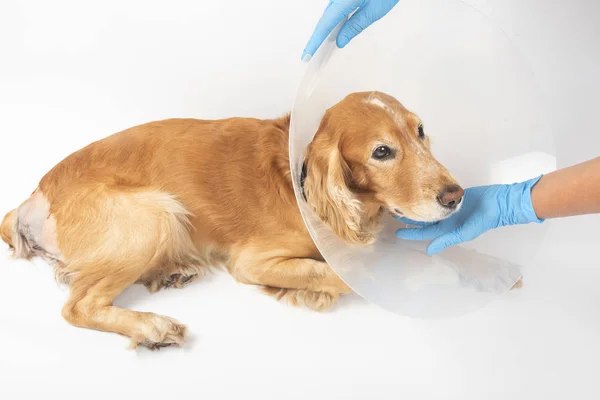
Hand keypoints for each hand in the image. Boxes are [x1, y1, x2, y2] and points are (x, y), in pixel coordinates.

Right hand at [302, 0, 399, 59]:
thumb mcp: (374, 10)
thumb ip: (356, 26)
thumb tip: (340, 41)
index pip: (325, 24)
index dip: (315, 42)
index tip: (306, 56)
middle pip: (324, 18)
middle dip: (317, 38)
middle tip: (309, 56)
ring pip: (329, 13)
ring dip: (325, 29)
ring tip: (319, 47)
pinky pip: (334, 7)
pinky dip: (332, 20)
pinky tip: (333, 30)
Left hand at [395, 176, 544, 254]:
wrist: (500, 202)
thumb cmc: (484, 219)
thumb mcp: (464, 232)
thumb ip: (446, 240)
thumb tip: (429, 249)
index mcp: (448, 229)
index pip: (424, 233)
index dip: (411, 233)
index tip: (396, 232)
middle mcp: (447, 220)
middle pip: (424, 221)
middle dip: (411, 220)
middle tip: (395, 214)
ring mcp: (450, 208)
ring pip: (429, 209)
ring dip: (418, 207)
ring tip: (404, 204)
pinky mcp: (454, 197)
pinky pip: (438, 198)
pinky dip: (429, 197)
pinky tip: (420, 193)